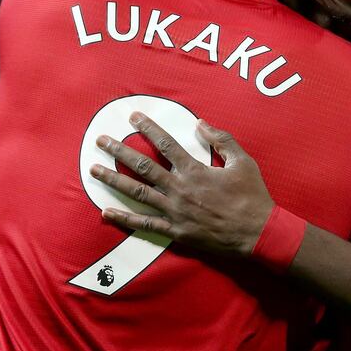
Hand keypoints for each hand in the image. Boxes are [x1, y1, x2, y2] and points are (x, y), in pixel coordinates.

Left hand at [90, 112, 274, 257]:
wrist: (257, 232)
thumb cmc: (251, 195)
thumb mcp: (242, 161)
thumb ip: (221, 139)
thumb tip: (200, 123)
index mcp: (194, 170)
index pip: (165, 144)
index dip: (148, 129)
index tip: (133, 118)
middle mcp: (179, 189)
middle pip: (143, 166)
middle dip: (119, 151)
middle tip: (101, 141)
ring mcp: (174, 211)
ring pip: (137, 193)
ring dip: (113, 180)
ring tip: (93, 170)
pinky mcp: (175, 231)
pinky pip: (144, 224)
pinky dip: (124, 218)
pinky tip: (105, 212)